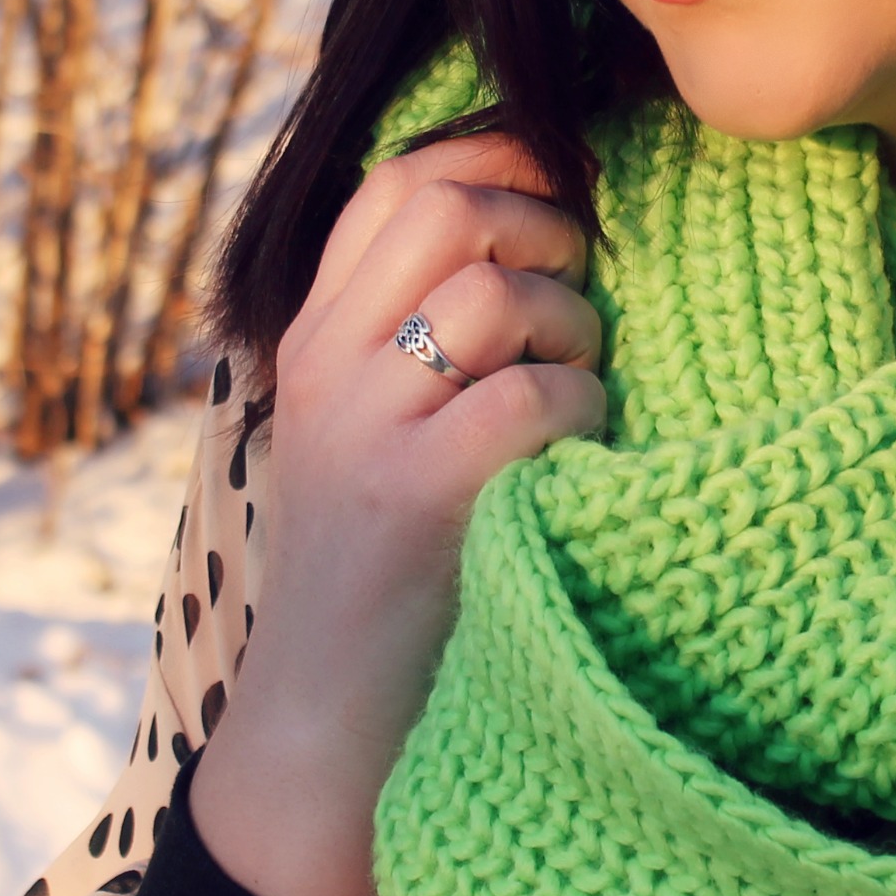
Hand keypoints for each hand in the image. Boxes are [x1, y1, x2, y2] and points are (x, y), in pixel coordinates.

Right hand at [189, 132, 605, 895]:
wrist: (322, 738)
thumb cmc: (387, 583)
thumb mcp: (373, 435)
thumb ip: (422, 338)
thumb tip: (546, 221)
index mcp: (313, 339)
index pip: (396, 183)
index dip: (495, 158)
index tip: (564, 189)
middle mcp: (325, 366)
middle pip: (449, 212)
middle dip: (545, 229)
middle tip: (582, 290)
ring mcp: (363, 427)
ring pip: (501, 300)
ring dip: (575, 333)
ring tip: (580, 393)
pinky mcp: (414, 494)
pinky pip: (534, 398)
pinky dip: (581, 417)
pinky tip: (573, 465)